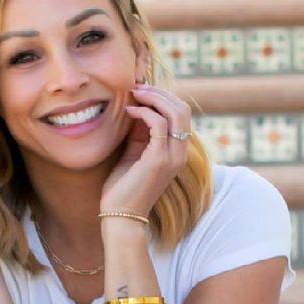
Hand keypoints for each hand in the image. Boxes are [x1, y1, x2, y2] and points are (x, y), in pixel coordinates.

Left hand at [100, 83, 191, 218]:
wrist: (121, 216)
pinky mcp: (159, 160)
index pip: (180, 114)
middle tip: (137, 87)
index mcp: (177, 152)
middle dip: (160, 93)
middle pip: (183, 109)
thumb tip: (136, 106)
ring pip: (176, 113)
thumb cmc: (123, 188)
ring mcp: (172, 157)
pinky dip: (144, 112)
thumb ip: (139, 132)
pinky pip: (158, 124)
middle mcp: (180, 154)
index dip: (163, 97)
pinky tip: (129, 111)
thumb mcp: (133, 153)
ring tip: (133, 93)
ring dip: (154, 97)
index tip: (141, 90)